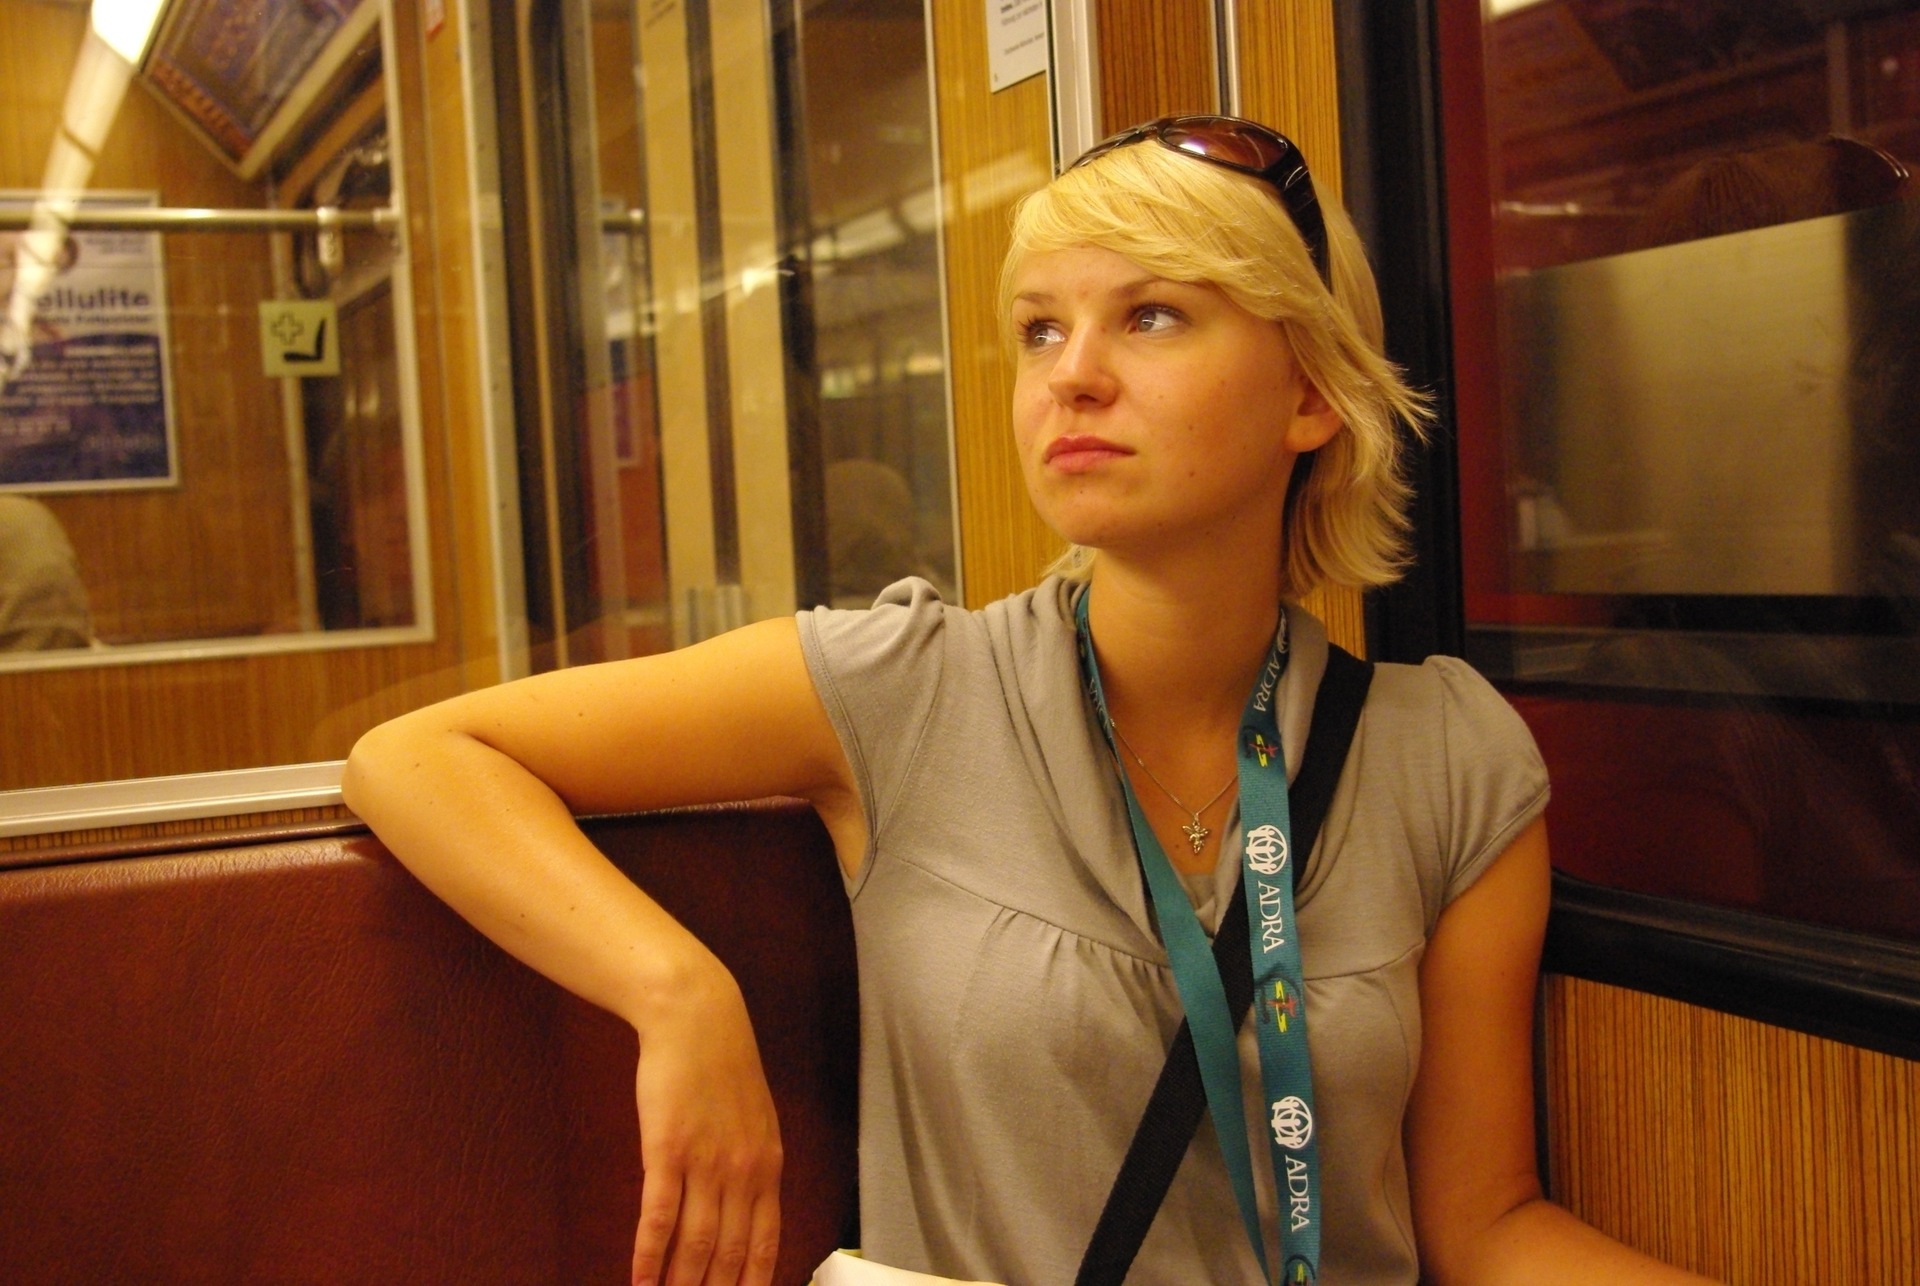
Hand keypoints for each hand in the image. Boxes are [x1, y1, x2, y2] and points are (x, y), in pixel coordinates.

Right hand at [629, 960, 783, 1285]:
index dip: (751, 1282)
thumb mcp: (755, 1117)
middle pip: (728, 1253)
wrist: (698, 1019)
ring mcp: (705, 1163)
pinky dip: (648, 1255)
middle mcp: (743, 1172)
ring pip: (694, 1244)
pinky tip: (640, 1280)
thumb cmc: (723, 1065)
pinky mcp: (667, 1151)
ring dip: (680, 1284)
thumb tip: (744, 1207)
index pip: (764, 1243)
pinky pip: (658, 1217)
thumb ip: (752, 1164)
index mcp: (768, 1166)